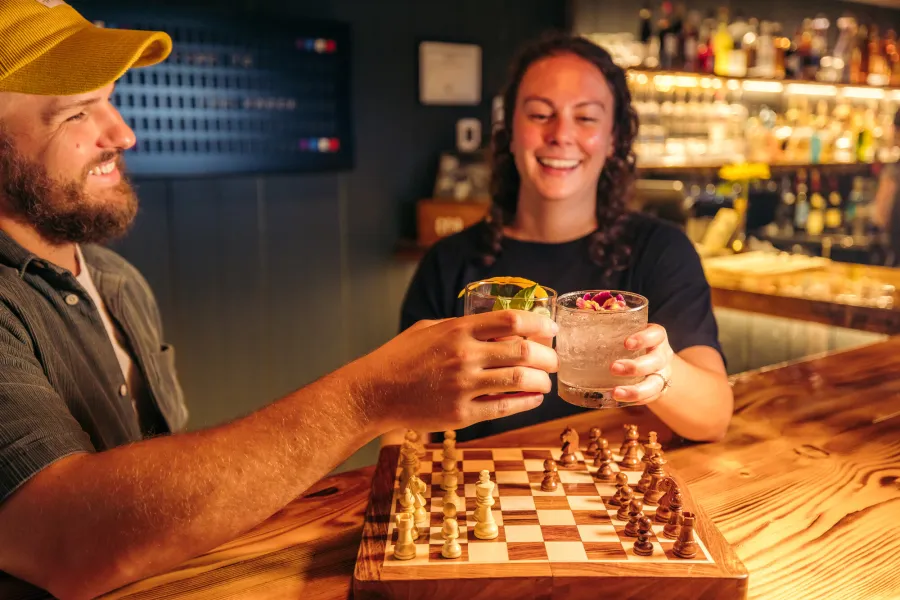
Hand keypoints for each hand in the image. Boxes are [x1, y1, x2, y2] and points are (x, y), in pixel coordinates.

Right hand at [361, 311, 558, 432]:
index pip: (511, 320)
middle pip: (524, 351)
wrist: (373, 393)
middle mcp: (464, 355)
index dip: (539, 324)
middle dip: (548, 357)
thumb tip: (494, 326)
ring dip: (542, 382)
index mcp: (458, 330)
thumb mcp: (428, 329)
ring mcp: (463, 386)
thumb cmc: (399, 358)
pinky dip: (526, 403)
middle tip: (554, 361)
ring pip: (520, 380)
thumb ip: (460, 326)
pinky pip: (505, 407)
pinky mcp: (462, 413)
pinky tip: (532, 399)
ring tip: (545, 382)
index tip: (552, 329)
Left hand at [609, 323, 672, 404]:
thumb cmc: (629, 342)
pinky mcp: (658, 390)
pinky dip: (635, 400)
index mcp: (656, 337)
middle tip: (613, 368)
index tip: (626, 343)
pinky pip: (650, 398)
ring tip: (615, 393)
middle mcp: (662, 355)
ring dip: (635, 390)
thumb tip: (566, 327)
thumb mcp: (624, 331)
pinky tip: (619, 400)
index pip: (656, 334)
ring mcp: (662, 374)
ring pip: (655, 384)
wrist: (653, 362)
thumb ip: (605, 328)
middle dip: (635, 367)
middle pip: (656, 361)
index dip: (644, 338)